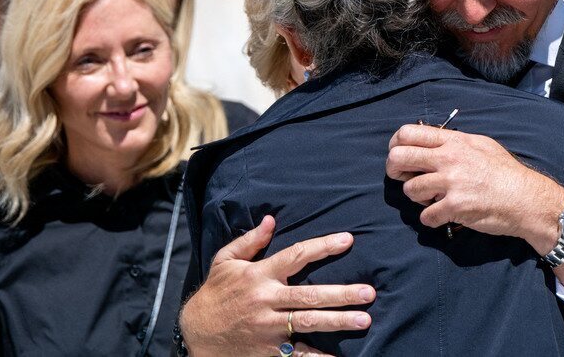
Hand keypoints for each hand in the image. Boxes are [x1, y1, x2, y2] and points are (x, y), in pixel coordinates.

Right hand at [180, 216, 374, 356]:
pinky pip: (298, 356)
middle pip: (309, 295)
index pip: (296, 256)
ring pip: (308, 323)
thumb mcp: (225, 261)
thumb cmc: (215, 293)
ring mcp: (269, 328)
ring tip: (364, 320)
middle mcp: (267, 301)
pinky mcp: (269, 350)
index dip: (322, 246)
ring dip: (338, 322)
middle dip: (341, 294)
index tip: (348, 240)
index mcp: (259, 275)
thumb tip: (271, 220)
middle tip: (368, 292)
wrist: (196, 333)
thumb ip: (249, 241)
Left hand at [386, 124, 563, 255]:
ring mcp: (451, 183)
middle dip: (394, 170)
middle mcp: (448, 159)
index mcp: (454, 141)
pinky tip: (444, 215)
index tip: (399, 155)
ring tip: (433, 198)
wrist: (526, 199)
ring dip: (417, 197)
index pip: (408, 133)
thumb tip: (432, 141)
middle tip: (403, 178)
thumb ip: (454, 142)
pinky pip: (425, 216)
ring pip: (409, 190)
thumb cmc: (505, 172)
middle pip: (399, 158)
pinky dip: (431, 219)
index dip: (395, 144)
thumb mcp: (481, 144)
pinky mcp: (454, 207)